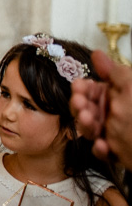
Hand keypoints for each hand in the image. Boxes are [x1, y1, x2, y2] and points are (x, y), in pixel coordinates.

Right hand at [72, 50, 131, 167]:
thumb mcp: (130, 89)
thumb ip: (114, 72)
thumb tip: (97, 53)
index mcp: (115, 95)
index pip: (90, 88)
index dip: (81, 88)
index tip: (78, 88)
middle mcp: (111, 112)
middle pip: (84, 108)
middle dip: (79, 107)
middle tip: (82, 107)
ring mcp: (111, 132)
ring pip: (88, 128)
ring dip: (86, 126)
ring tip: (91, 123)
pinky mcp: (113, 151)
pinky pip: (100, 150)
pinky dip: (100, 149)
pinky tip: (104, 146)